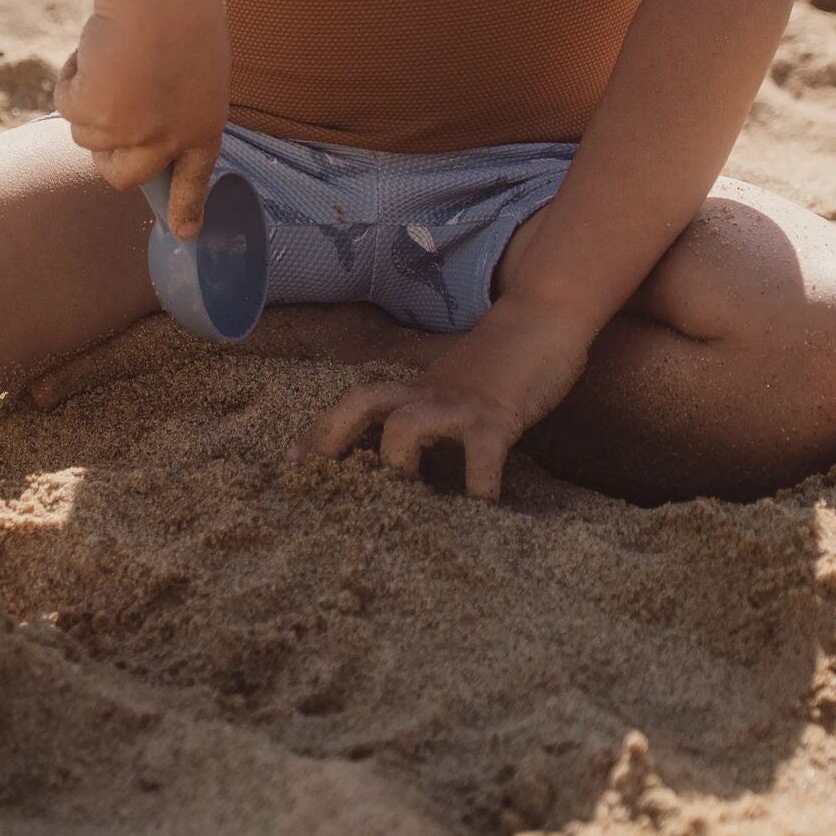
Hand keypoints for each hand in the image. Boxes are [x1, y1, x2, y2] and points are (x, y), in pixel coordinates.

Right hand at [55, 0, 227, 236]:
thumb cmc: (176, 10)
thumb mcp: (190, 69)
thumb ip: (170, 106)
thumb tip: (125, 139)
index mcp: (204, 126)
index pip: (193, 179)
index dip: (185, 207)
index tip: (185, 233)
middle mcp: (170, 141)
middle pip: (120, 176)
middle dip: (103, 152)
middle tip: (103, 108)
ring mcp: (133, 134)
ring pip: (87, 136)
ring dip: (87, 98)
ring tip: (110, 54)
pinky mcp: (96, 116)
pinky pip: (67, 106)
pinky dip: (71, 77)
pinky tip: (95, 48)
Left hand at [289, 294, 597, 500]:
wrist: (543, 318)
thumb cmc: (501, 363)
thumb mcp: (455, 388)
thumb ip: (433, 417)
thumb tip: (413, 462)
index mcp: (414, 389)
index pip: (356, 401)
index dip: (322, 429)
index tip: (292, 462)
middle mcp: (426, 393)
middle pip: (363, 402)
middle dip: (334, 438)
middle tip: (323, 482)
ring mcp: (459, 403)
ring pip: (406, 426)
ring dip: (395, 464)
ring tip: (402, 505)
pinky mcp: (498, 416)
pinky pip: (481, 457)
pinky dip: (478, 490)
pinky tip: (481, 517)